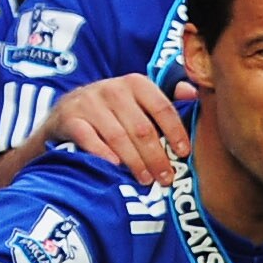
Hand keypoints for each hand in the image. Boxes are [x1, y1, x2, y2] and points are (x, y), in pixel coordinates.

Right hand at [42, 75, 191, 183]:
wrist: (67, 111)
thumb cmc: (115, 108)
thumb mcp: (140, 97)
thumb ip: (167, 97)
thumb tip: (194, 94)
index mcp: (136, 83)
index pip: (162, 108)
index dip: (176, 132)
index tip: (183, 154)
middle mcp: (112, 89)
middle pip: (142, 128)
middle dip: (156, 156)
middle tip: (166, 178)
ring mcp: (89, 103)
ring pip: (118, 137)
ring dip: (135, 162)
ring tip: (146, 180)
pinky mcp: (70, 118)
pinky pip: (89, 139)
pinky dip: (103, 154)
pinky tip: (115, 167)